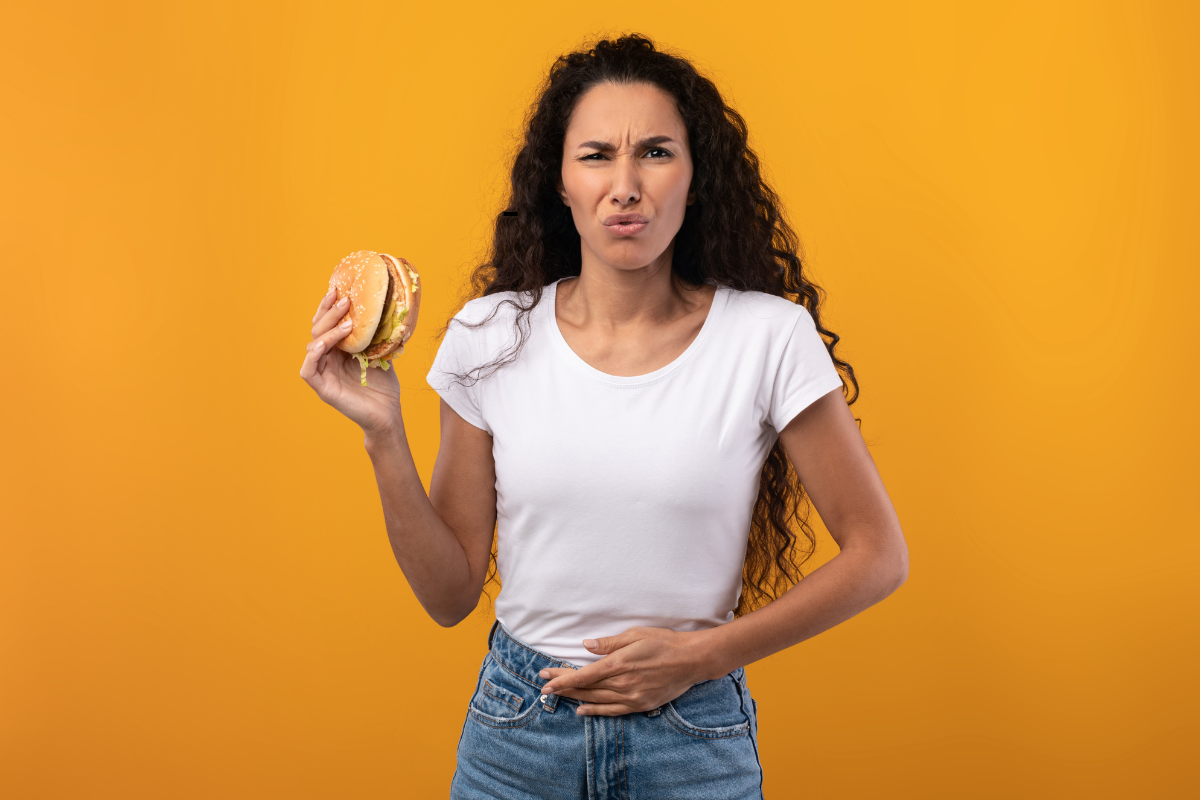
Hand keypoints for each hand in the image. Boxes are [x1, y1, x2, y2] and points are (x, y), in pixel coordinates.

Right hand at [299, 286, 401, 433]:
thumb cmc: (383, 386)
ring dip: (327, 330)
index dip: (329, 306)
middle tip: (345, 299)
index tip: (339, 289)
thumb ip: (376, 334)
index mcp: (338, 349)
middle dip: (329, 312)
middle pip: (318, 329)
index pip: (327, 323)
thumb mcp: (381, 353)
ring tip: (347, 321)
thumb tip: (383, 307)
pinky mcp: (322, 389)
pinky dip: (314, 354)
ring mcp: (323, 373)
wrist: (388, 413)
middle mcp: (327, 359)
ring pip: (313, 345)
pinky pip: (308, 369)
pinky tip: (325, 344)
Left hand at [538, 627, 716, 716]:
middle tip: (544, 685)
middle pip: (585, 688)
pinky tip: (582, 710)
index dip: (562, 679)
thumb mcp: (636, 635)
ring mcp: (631, 697)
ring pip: (596, 700)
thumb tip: (586, 645)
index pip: (583, 675)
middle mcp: (622, 684)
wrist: (691, 661)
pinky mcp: (639, 705)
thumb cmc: (664, 642)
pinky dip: (595, 711)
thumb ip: (609, 643)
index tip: (545, 680)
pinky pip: (612, 711)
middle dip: (563, 687)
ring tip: (557, 696)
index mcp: (619, 664)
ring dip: (574, 698)